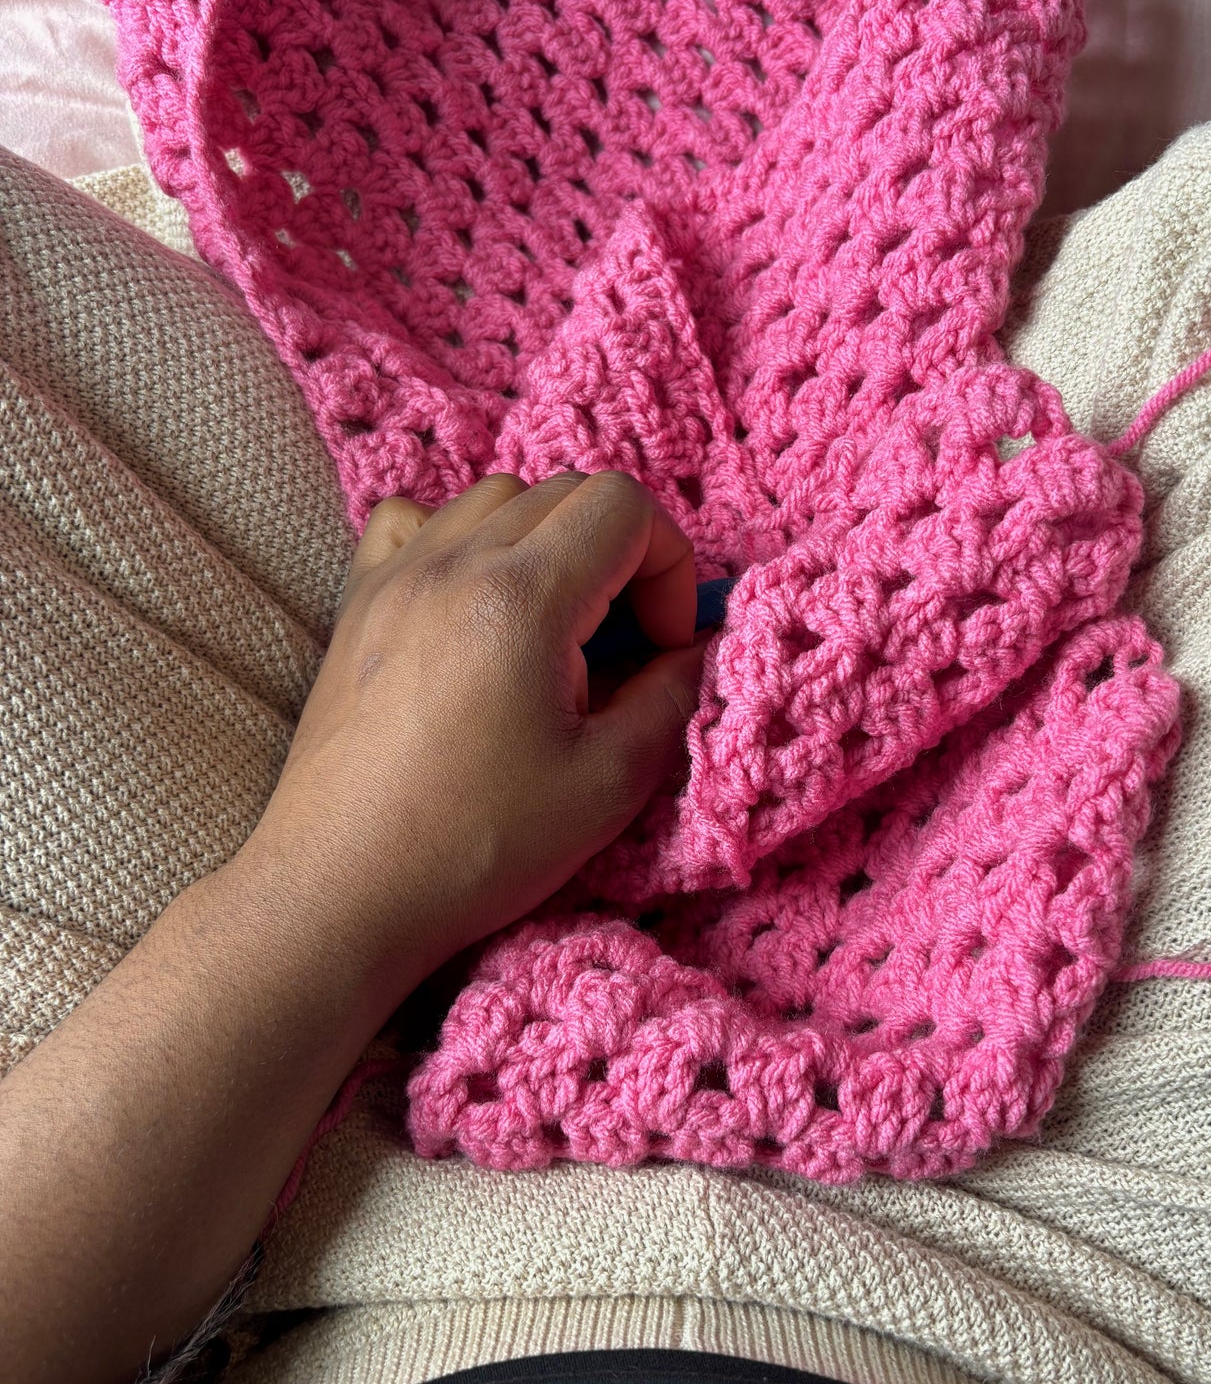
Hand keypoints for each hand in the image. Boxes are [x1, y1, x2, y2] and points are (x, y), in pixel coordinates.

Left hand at [239, 469, 705, 1010]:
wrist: (340, 891)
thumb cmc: (474, 848)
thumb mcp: (607, 785)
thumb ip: (671, 699)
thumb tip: (697, 652)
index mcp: (521, 598)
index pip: (624, 505)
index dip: (670, 565)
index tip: (663, 645)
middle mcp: (452, 563)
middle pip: (566, 492)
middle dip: (620, 554)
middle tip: (624, 646)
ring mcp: (394, 577)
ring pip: (496, 499)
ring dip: (548, 544)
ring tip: (555, 632)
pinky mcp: (357, 606)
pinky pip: (415, 522)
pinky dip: (462, 541)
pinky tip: (475, 608)